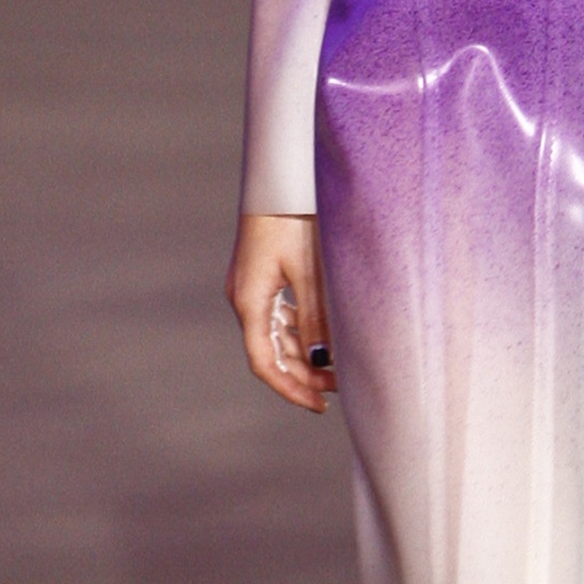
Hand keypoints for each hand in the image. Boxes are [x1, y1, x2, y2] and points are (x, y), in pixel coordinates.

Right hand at [228, 212, 336, 410]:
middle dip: (303, 374)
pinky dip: (300, 333)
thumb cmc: (294, 220)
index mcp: (249, 300)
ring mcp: (251, 287)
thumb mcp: (309, 270)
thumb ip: (315, 316)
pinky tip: (323, 339)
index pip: (264, 362)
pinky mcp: (263, 275)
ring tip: (337, 369)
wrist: (281, 178)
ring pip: (276, 336)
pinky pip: (280, 316)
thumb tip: (322, 360)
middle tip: (338, 390)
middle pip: (271, 352)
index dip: (290, 388)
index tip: (318, 404)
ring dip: (303, 355)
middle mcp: (245, 298)